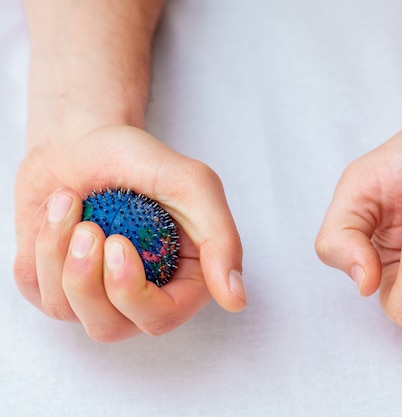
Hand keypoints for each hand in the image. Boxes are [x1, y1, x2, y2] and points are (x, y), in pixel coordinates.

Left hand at [13, 126, 245, 341]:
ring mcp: (94, 293)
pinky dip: (39, 245)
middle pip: (110, 327)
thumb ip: (220, 240)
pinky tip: (58, 212)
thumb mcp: (193, 186)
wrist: (86, 139)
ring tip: (71, 204)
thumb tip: (237, 299)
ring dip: (59, 254)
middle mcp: (140, 294)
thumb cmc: (142, 160)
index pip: (162, 317)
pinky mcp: (54, 284)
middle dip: (88, 279)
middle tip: (90, 228)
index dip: (132, 292)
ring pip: (67, 310)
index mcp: (181, 278)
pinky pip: (35, 289)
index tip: (117, 243)